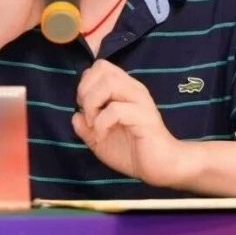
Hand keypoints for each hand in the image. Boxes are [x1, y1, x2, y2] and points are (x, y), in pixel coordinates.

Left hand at [72, 60, 189, 188]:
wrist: (160, 168)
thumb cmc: (133, 152)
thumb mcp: (100, 140)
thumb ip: (86, 127)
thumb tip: (75, 115)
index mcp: (124, 89)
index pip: (101, 66)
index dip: (86, 83)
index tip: (84, 107)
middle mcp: (133, 89)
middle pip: (102, 68)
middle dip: (85, 90)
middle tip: (88, 113)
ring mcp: (140, 101)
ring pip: (109, 82)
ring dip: (93, 102)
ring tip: (93, 123)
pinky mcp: (144, 116)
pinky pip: (115, 109)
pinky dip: (101, 123)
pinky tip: (102, 136)